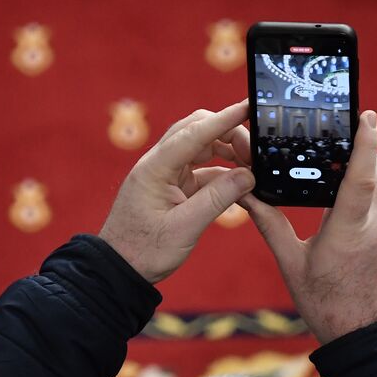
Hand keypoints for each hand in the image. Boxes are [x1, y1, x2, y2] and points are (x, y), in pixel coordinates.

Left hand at [99, 101, 254, 283]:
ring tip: (252, 167)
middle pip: (198, 131)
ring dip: (228, 152)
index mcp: (156, 168)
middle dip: (229, 134)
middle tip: (256, 152)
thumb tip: (248, 176)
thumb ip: (218, 199)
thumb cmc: (145, 251)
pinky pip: (202, 170)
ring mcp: (166, 174)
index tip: (248, 107)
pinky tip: (240, 183)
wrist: (120, 269)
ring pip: (202, 148)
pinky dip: (223, 173)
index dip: (224, 119)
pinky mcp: (173, 187)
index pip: (194, 133)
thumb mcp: (185, 228)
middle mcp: (160, 164)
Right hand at [239, 111, 376, 343]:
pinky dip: (368, 212)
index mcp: (348, 233)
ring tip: (336, 214)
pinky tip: (352, 237)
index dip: (365, 142)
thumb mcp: (291, 264)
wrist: (365, 338)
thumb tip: (244, 192)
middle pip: (375, 172)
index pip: (362, 177)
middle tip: (335, 155)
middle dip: (358, 157)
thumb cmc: (323, 303)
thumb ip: (269, 223)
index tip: (367, 115)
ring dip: (360, 189)